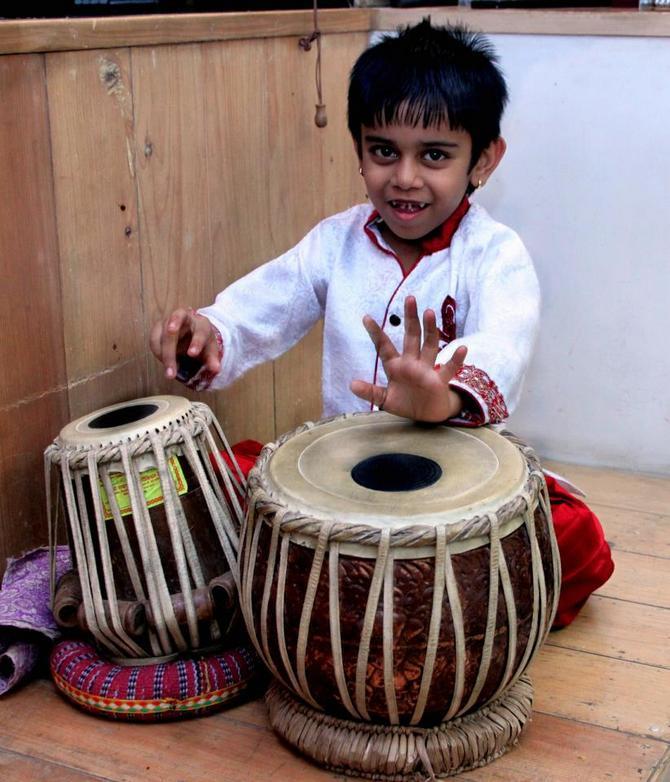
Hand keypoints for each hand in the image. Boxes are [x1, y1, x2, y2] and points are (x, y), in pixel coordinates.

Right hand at [150, 307, 220, 380]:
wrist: (192, 329)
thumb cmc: (202, 340)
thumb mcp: (210, 349)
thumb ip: (212, 359)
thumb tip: (216, 370)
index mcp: (201, 323)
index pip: (199, 331)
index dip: (196, 342)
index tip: (192, 354)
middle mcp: (184, 318)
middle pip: (173, 332)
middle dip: (170, 353)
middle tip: (172, 373)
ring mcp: (169, 320)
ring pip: (161, 335)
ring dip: (162, 355)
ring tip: (168, 372)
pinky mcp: (158, 326)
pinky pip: (153, 339)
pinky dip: (157, 352)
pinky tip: (164, 363)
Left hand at [350, 296, 467, 421]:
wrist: (426, 416)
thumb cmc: (406, 402)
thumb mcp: (385, 400)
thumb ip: (370, 392)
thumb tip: (351, 384)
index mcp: (396, 366)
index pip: (384, 346)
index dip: (375, 333)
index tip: (365, 317)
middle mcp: (412, 363)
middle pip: (412, 337)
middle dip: (411, 318)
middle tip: (410, 298)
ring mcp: (427, 370)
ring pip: (430, 345)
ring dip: (430, 330)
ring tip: (429, 313)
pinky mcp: (439, 382)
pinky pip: (449, 369)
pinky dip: (456, 360)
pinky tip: (462, 348)